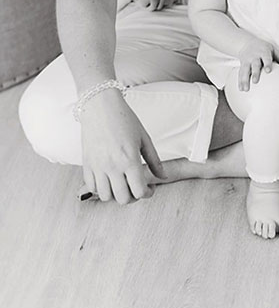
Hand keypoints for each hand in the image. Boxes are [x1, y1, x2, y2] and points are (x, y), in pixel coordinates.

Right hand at [79, 88, 164, 203]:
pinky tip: (110, 179)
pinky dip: (101, 188)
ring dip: (116, 194)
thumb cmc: (125, 120)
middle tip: (137, 186)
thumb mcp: (145, 139)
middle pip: (122, 199)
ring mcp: (97, 167)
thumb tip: (164, 177)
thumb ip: (155, 161)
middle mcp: (112, 167)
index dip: (148, 194)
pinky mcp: (86, 164)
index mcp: (129, 160)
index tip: (151, 187)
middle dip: (133, 197)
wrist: (100, 107)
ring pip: (105, 197)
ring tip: (123, 183)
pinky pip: (91, 187)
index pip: (139, 192)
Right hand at [236, 37, 278, 91]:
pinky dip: (240, 81)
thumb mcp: (272, 49)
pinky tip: (241, 89)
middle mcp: (254, 57)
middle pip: (254, 65)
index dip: (267, 64)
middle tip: (255, 81)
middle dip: (254, 73)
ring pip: (245, 70)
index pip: (266, 58)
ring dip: (244, 80)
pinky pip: (240, 73)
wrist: (247, 43)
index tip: (268, 70)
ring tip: (245, 89)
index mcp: (263, 53)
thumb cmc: (263, 48)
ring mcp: (247, 61)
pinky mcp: (242, 65)